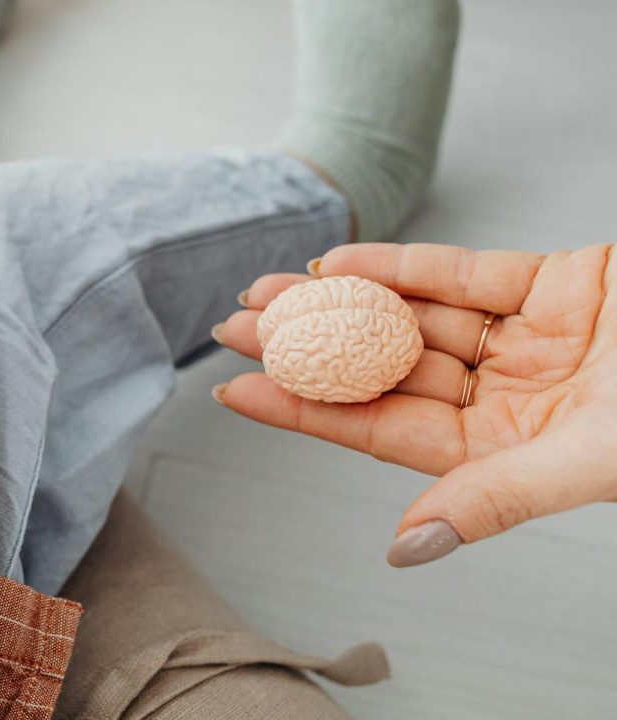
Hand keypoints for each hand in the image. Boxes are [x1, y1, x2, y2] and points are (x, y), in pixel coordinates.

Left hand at [215, 243, 616, 565]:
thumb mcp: (591, 461)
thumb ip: (495, 500)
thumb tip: (405, 550)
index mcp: (507, 454)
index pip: (380, 432)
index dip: (304, 412)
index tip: (235, 392)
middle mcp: (508, 397)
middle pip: (382, 369)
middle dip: (306, 349)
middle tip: (231, 329)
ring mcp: (527, 339)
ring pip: (409, 316)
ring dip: (337, 301)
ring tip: (267, 291)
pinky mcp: (555, 281)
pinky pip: (460, 271)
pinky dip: (401, 263)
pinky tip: (341, 262)